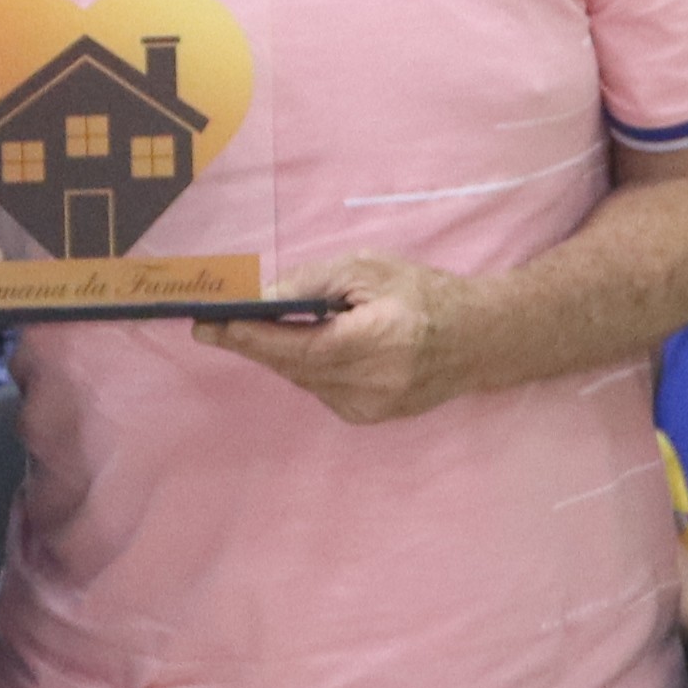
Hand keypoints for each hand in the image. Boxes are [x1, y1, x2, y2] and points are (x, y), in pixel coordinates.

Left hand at [202, 256, 464, 424]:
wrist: (477, 340)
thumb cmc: (424, 294)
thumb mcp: (370, 269)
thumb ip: (314, 282)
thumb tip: (263, 296)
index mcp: (378, 342)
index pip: (299, 346)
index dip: (251, 337)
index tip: (210, 326)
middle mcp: (373, 384)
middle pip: (293, 367)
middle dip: (253, 344)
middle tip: (213, 325)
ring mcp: (371, 408)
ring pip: (303, 380)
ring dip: (280, 354)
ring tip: (255, 329)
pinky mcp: (368, 418)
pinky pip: (321, 389)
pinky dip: (306, 367)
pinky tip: (308, 346)